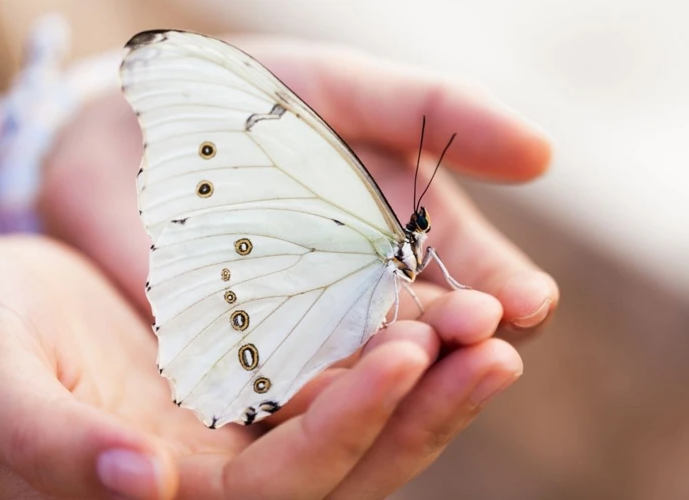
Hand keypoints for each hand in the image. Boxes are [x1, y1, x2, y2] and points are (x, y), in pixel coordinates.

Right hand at [0, 235, 520, 498]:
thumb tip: (150, 485)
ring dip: (430, 382)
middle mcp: (227, 473)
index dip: (346, 427)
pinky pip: (343, 370)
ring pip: (360, 420)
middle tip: (495, 348)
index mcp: (173, 493)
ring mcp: (251, 426)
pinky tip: (439, 306)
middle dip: (423, 410)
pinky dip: (392, 343)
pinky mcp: (262, 377)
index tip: (407, 356)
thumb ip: (59, 446)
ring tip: (493, 329)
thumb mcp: (3, 388)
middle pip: (348, 463)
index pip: (282, 487)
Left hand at [39, 35, 558, 339]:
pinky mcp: (232, 357)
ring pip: (361, 380)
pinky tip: (310, 387)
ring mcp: (305, 337)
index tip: (526, 299)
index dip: (511, 299)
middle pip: (432, 345)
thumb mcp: (353, 90)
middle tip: (480, 334)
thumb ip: (439, 113)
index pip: (485, 290)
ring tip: (411, 359)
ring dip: (389, 379)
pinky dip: (294, 391)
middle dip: (457, 342)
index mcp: (414, 248)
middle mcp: (371, 304)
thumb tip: (544, 154)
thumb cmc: (262, 102)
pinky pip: (268, 385)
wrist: (143, 124)